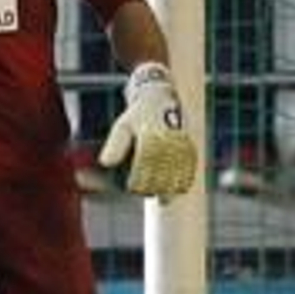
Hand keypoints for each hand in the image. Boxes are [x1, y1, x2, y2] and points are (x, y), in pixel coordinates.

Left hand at [98, 63, 197, 199]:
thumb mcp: (122, 125)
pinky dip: (183, 182)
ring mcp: (181, 145)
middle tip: (144, 191)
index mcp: (151, 139)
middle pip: (160, 177)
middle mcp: (168, 143)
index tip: (131, 186)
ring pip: (177, 177)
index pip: (143, 172)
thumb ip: (115, 145)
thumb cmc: (137, 113)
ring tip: (161, 198)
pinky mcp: (189, 146)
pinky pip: (189, 170)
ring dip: (169, 190)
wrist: (159, 95)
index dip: (137, 183)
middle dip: (152, 187)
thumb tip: (105, 163)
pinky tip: (176, 190)